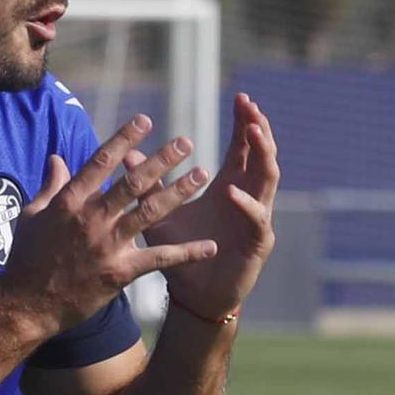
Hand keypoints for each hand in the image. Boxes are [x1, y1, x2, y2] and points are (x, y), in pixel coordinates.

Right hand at [0, 116, 216, 335]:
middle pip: (133, 182)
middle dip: (162, 159)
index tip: (145, 120)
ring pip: (150, 212)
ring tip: (201, 174)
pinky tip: (211, 246)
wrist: (24, 305)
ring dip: (179, 192)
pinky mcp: (119, 272)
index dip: (124, 138)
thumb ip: (50, 186)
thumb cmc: (25, 259)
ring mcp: (107, 245)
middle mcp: (91, 218)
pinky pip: (158, 260)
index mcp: (70, 201)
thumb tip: (56, 158)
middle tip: (186, 142)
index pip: (101, 161)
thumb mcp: (31, 216)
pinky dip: (187, 253)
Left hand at [149, 94, 278, 322]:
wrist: (194, 297)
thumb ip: (148, 187)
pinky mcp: (259, 242)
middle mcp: (248, 198)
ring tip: (253, 133)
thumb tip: (125, 155)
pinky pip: (258, 219)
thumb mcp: (161, 216)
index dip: (244, 123)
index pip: (242, 147)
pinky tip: (232, 192)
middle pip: (261, 155)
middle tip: (251, 106)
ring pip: (269, 179)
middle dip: (258, 129)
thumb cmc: (181, 257)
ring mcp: (258, 219)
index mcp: (230, 187)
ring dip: (262, 155)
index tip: (241, 98)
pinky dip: (247, 205)